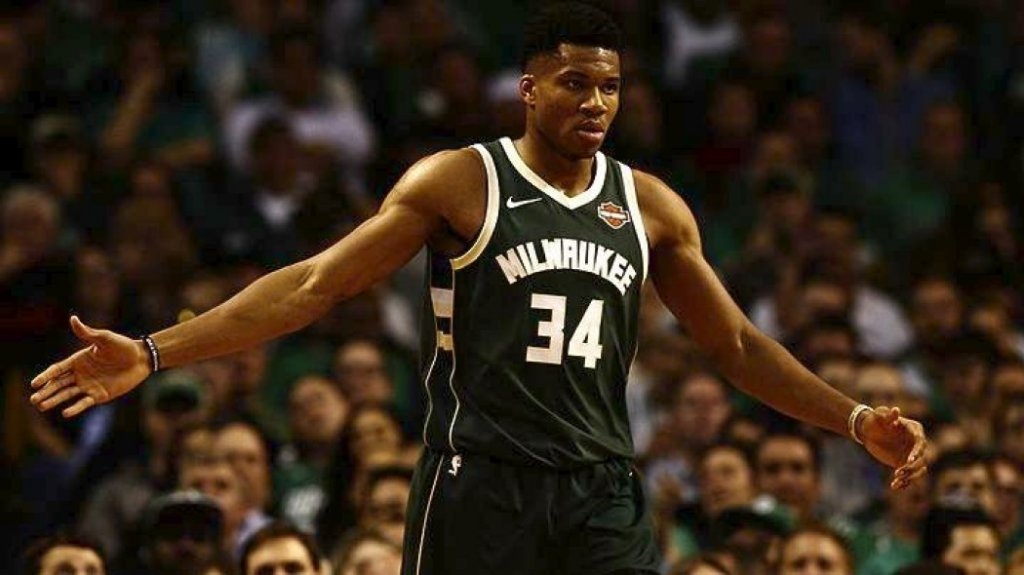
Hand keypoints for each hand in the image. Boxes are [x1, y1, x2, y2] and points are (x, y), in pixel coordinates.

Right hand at [29, 316, 151, 417]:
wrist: (142, 358)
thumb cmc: (123, 346)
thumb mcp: (104, 338)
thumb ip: (87, 333)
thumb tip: (73, 318)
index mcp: (78, 360)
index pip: (57, 370)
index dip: (46, 376)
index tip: (34, 384)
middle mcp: (80, 374)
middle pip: (58, 384)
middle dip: (46, 391)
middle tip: (33, 400)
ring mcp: (89, 385)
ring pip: (67, 394)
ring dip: (55, 400)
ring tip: (41, 407)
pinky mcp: (100, 395)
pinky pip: (85, 402)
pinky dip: (75, 408)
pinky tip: (65, 413)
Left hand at [859, 406, 927, 489]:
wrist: (868, 432)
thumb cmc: (874, 420)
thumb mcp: (878, 417)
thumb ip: (887, 415)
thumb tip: (896, 410)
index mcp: (914, 429)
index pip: (920, 442)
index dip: (917, 451)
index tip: (909, 459)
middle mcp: (916, 443)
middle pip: (921, 458)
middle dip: (912, 467)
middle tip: (898, 472)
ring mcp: (912, 455)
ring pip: (918, 470)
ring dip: (910, 477)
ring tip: (896, 480)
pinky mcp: (904, 464)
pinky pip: (908, 475)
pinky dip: (903, 482)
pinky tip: (894, 486)